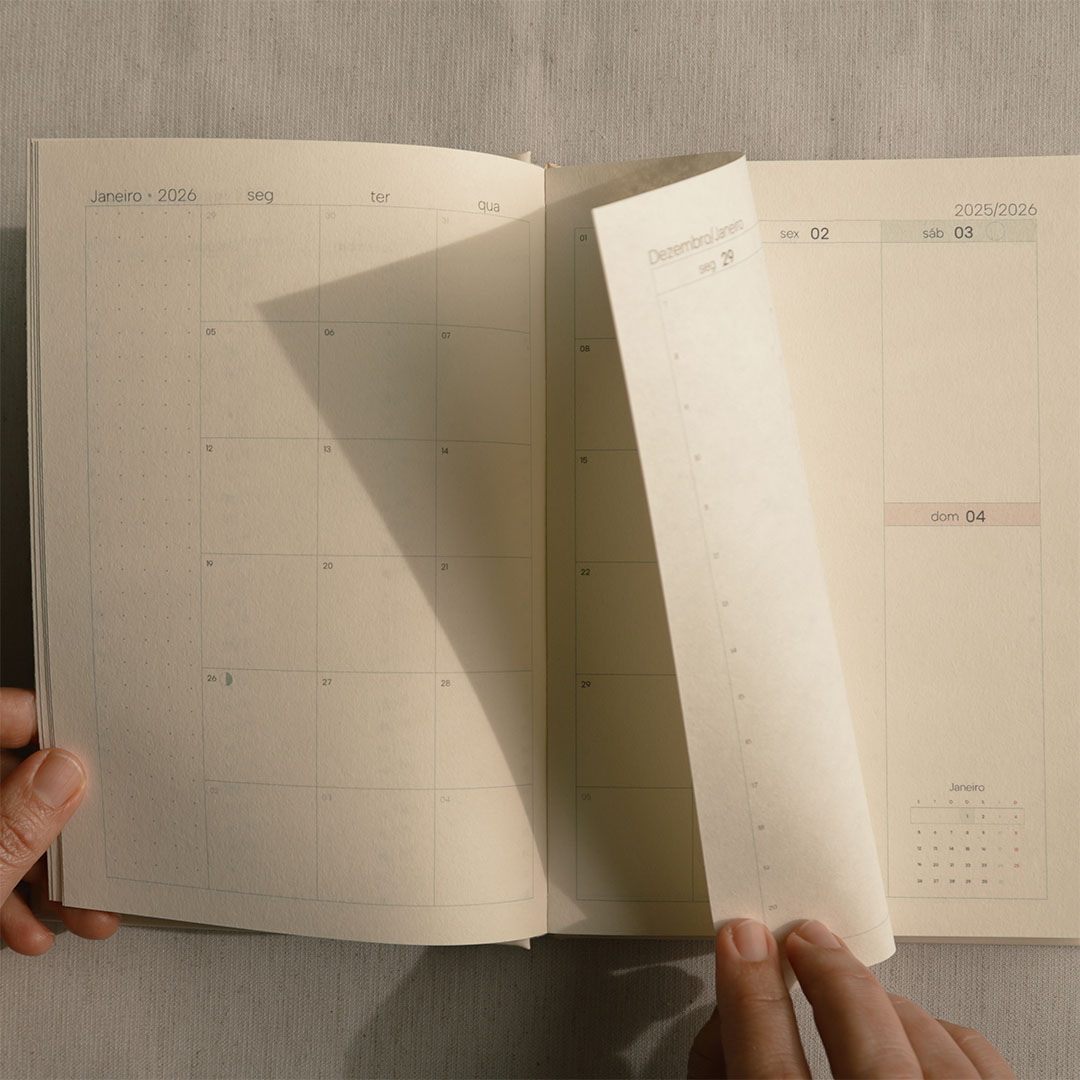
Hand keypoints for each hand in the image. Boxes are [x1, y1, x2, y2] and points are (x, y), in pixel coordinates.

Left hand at [1, 687, 119, 952]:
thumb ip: (15, 827)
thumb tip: (65, 774)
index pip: (2, 717)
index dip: (50, 720)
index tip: (95, 734)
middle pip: (16, 784)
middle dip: (67, 823)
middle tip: (103, 834)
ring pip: (7, 834)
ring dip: (50, 875)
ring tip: (86, 905)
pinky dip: (12, 902)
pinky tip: (34, 928)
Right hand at [688, 917, 1015, 1078]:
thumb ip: (728, 1072)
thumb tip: (722, 1018)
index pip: (768, 1068)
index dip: (749, 993)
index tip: (741, 940)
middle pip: (860, 1037)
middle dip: (827, 973)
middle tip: (801, 937)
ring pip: (927, 1043)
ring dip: (883, 1004)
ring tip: (851, 987)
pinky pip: (982, 1066)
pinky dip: (945, 1036)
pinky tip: (916, 1028)